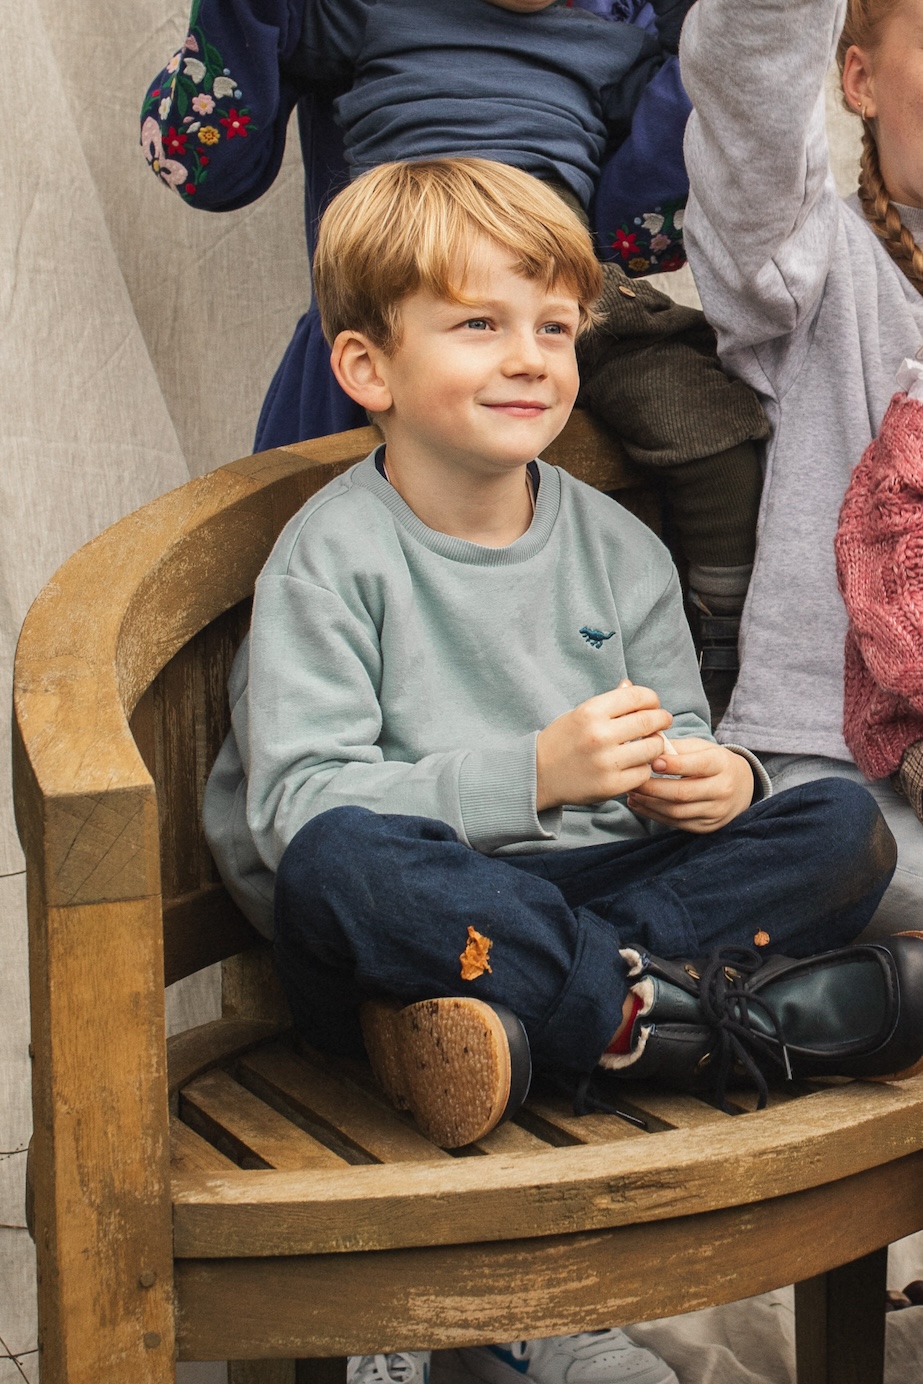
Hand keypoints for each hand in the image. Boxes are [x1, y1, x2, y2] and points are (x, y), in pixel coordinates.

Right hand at [536, 683, 673, 811]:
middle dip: (661, 719)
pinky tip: (635, 764)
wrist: (538, 774)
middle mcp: (599, 735)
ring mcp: (606, 762)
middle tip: (663, 721)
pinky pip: (643, 773)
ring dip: (656, 745)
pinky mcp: (610, 786)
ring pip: (652, 748)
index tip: (653, 704)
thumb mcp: (580, 714)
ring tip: (649, 744)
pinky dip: (644, 768)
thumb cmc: (562, 741)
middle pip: (649, 721)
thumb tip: (631, 686)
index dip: (652, 699)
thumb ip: (609, 702)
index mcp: (590, 712)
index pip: (637, 696)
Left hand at [626, 738, 753, 832]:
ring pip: (677, 811)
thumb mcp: (701, 748)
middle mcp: (722, 790)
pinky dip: (654, 815)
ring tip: (632, 793)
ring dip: (649, 803)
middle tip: (632, 780)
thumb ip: (676, 746)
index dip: (674, 765)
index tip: (652, 762)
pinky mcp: (706, 827)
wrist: (741, 788)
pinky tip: (639, 804)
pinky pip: (676, 823)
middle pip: (683, 792)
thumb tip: (647, 741)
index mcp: (722, 764)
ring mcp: (715, 812)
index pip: (698, 765)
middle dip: (653, 788)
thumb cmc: (714, 762)